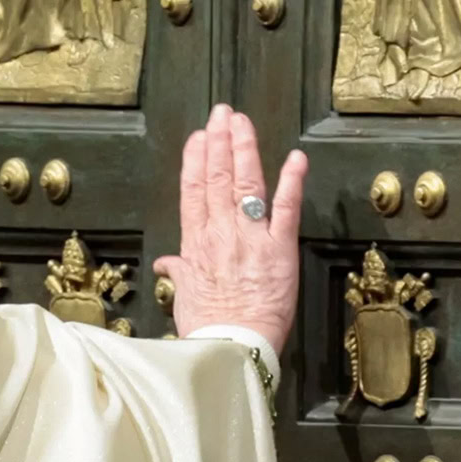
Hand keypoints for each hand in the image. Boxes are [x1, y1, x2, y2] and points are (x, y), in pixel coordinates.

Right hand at [152, 104, 307, 353]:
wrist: (231, 347)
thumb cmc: (205, 327)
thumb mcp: (183, 296)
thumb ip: (179, 272)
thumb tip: (166, 264)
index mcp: (194, 243)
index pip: (193, 191)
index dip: (196, 160)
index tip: (198, 137)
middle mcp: (220, 233)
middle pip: (217, 178)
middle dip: (219, 142)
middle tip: (221, 114)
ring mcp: (250, 238)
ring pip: (244, 184)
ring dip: (244, 149)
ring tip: (242, 122)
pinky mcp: (279, 250)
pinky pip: (285, 210)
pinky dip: (291, 182)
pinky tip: (295, 158)